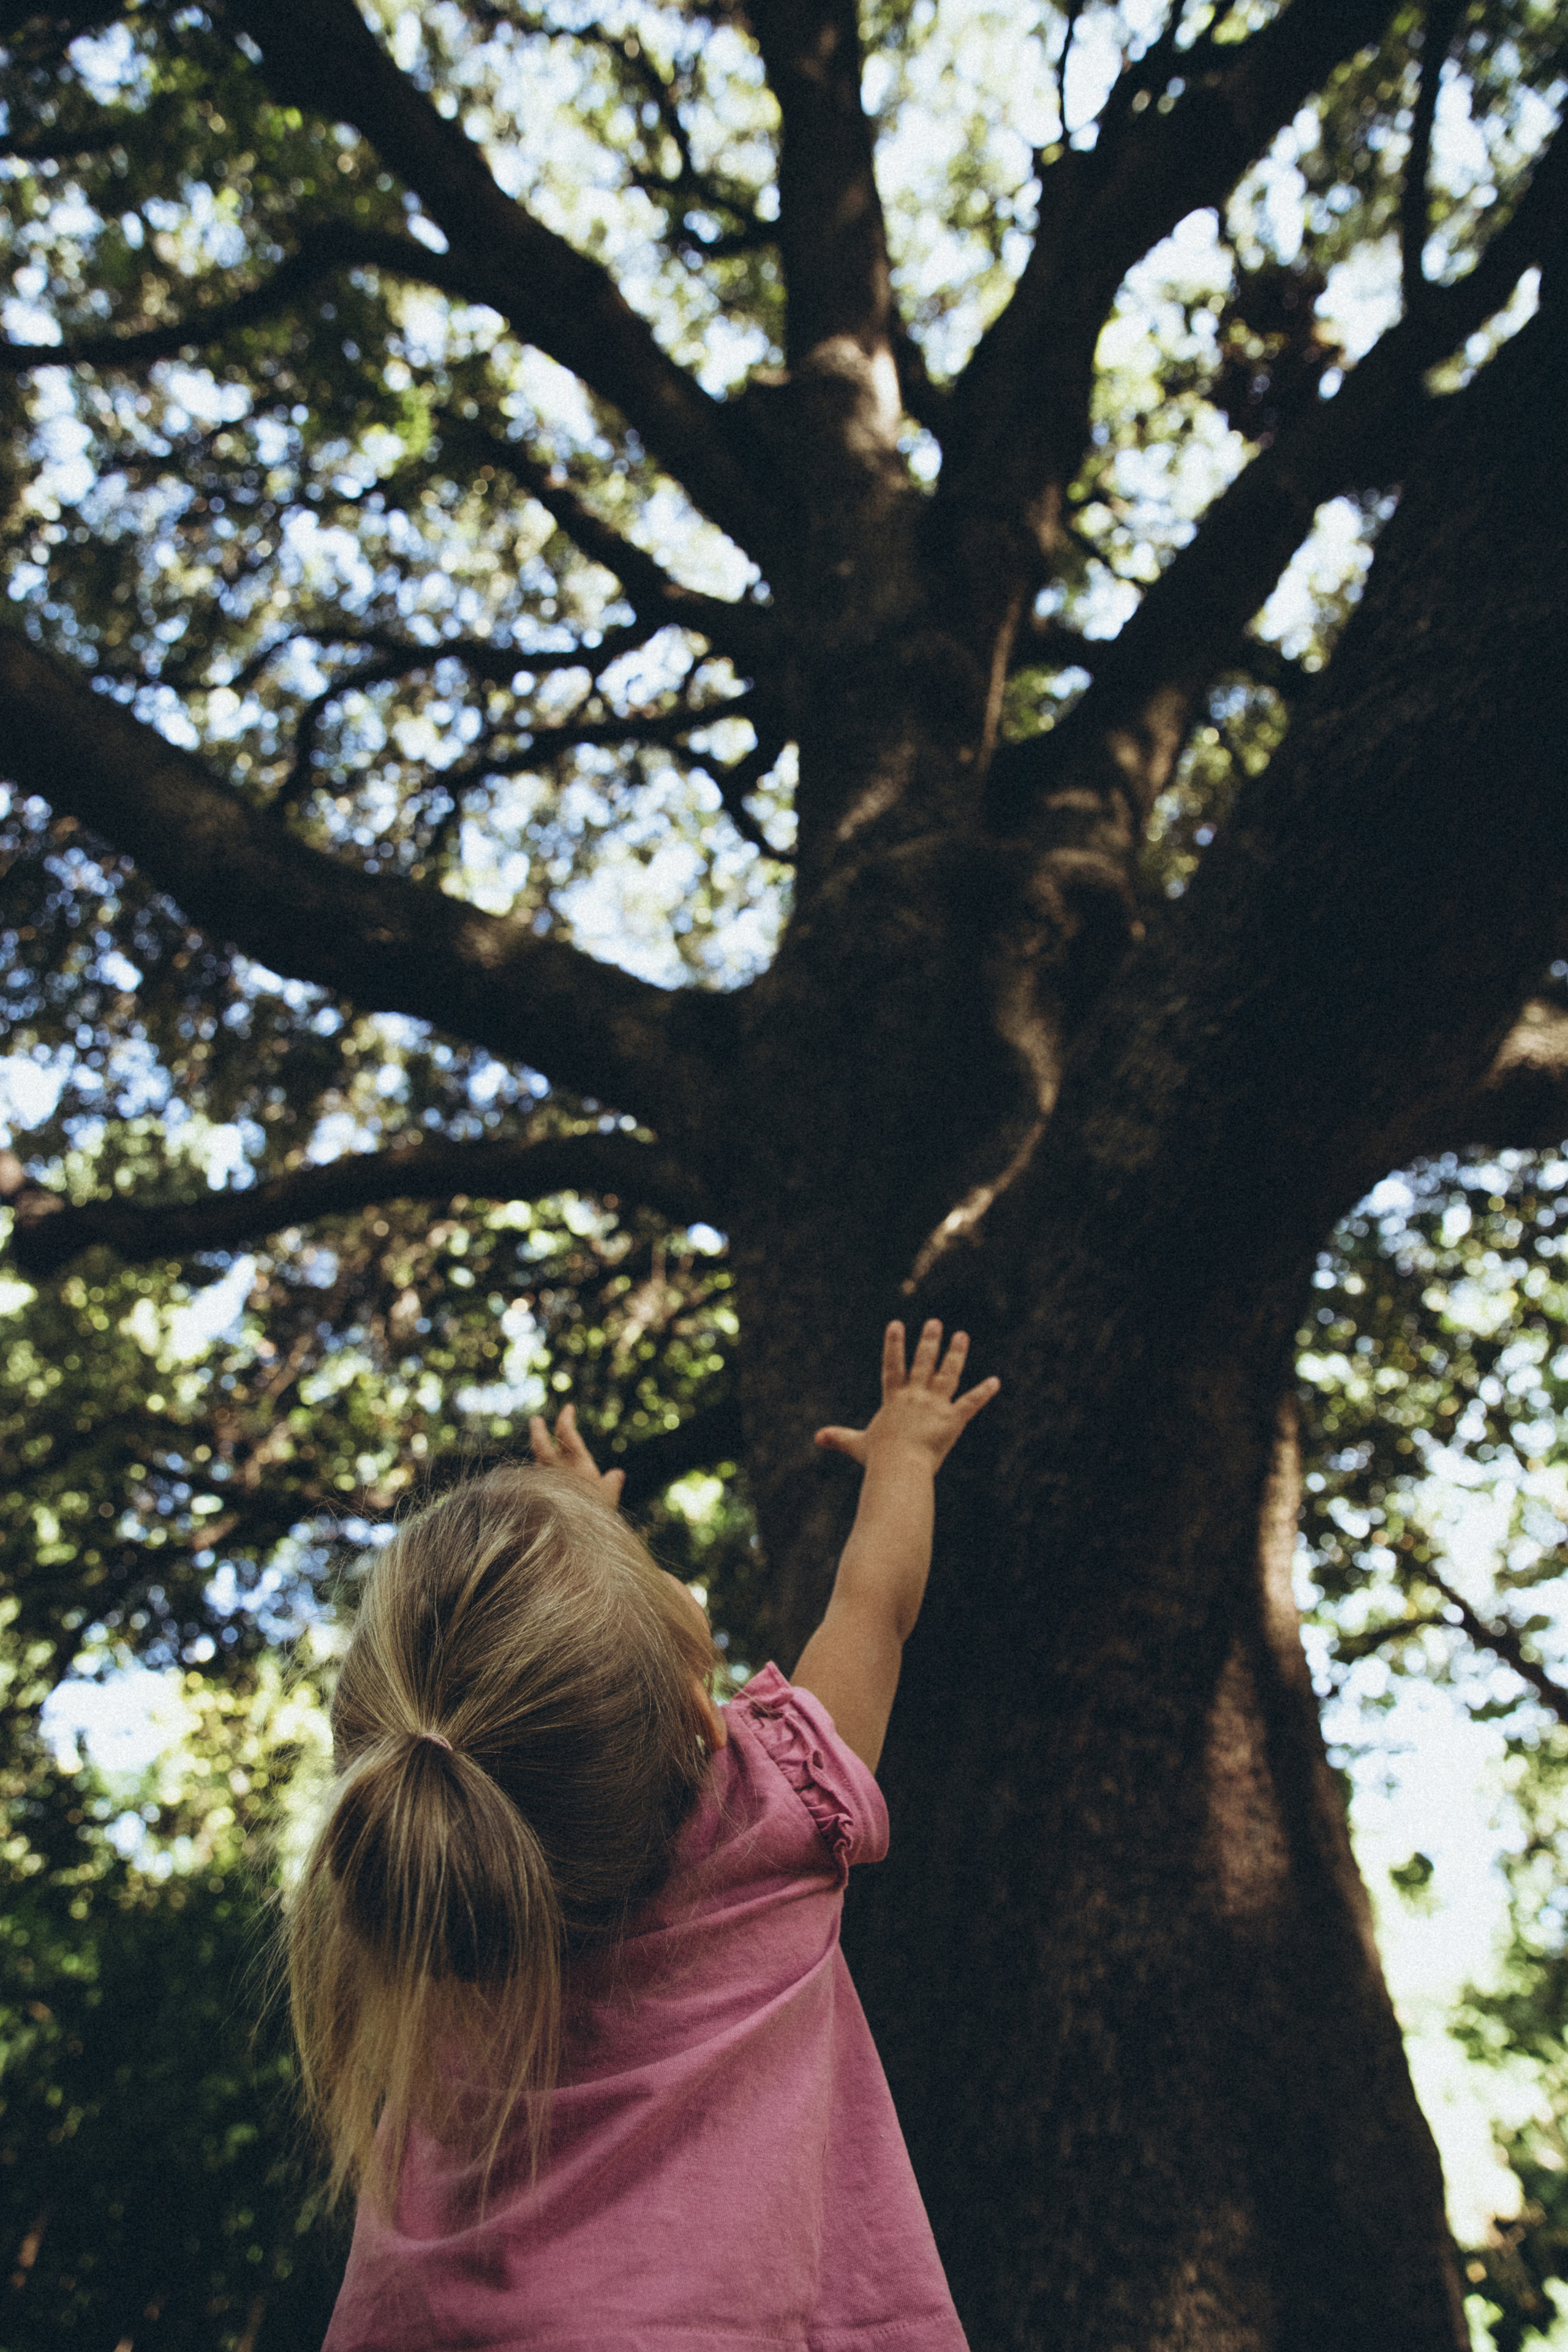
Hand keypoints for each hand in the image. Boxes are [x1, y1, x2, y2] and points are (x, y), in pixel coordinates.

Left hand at [528, 1401, 625, 1504]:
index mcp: (576, 1463)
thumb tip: (618, 1474)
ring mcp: (544, 1483)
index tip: (568, 1408)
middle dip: (538, 1430)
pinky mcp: (536, 1497)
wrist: (571, 1536)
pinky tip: (539, 1479)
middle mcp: (555, 1469)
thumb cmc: (595, 1514)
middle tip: (536, 1420)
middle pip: (541, 1444)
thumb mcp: (609, 1497)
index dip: (566, 1418)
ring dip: (537, 1453)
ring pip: (537, 1462)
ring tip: (539, 1449)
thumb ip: (612, 1483)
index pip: (567, 1433)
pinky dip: (538, 1475)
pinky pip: (535, 1481)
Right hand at [814, 1319, 998, 1472]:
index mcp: (894, 1400)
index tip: (895, 1324)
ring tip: (961, 1335)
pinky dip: (984, 1392)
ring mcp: (935, 1405)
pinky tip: (995, 1382)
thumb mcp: (857, 1445)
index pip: (892, 1366)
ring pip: (948, 1374)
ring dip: (956, 1354)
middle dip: (929, 1341)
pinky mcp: (953, 1419)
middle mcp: (915, 1396)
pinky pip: (970, 1403)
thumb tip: (817, 1438)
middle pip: (923, 1362)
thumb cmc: (878, 1458)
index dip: (893, 1345)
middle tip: (935, 1322)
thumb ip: (839, 1438)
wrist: (899, 1466)